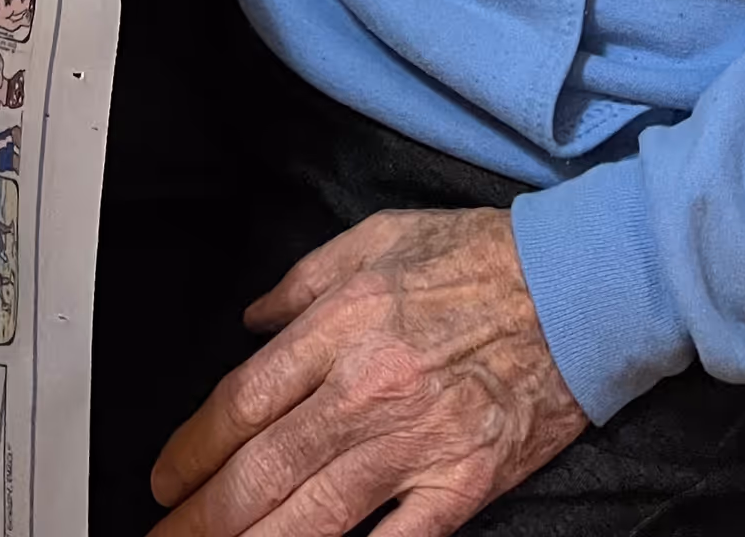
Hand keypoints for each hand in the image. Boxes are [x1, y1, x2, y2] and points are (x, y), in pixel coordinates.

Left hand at [149, 208, 586, 536]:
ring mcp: (419, 442)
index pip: (243, 400)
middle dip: (200, 516)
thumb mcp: (379, 236)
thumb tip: (251, 322)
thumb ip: (305, 280)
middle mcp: (370, 386)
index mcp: (345, 321)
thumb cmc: (480, 257)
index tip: (164, 476)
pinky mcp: (464, 484)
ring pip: (313, 517)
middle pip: (262, 469)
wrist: (580, 284)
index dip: (192, 447)